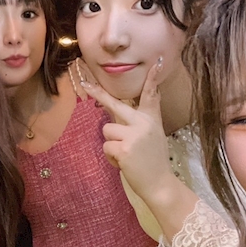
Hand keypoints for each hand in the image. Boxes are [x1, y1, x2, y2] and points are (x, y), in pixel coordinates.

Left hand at [81, 58, 174, 204]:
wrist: (160, 184)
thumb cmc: (153, 162)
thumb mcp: (153, 137)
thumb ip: (139, 123)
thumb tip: (118, 116)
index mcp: (152, 119)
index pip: (151, 95)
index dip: (152, 79)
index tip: (157, 62)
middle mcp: (143, 123)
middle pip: (116, 104)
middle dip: (98, 94)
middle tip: (85, 83)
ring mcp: (134, 134)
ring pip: (107, 131)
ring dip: (112, 145)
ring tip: (126, 155)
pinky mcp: (125, 148)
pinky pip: (106, 147)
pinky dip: (111, 158)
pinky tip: (124, 163)